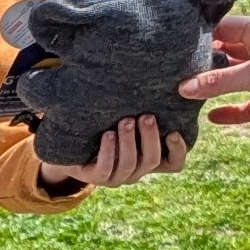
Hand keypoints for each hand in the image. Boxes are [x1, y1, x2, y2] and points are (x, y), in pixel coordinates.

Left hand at [40, 113, 187, 192]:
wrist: (71, 143)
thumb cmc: (105, 123)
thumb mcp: (125, 115)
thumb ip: (140, 106)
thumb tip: (154, 72)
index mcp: (148, 157)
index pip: (174, 164)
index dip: (178, 150)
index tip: (173, 131)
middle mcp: (136, 170)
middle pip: (152, 161)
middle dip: (151, 138)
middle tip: (146, 117)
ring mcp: (117, 176)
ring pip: (130, 164)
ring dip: (129, 142)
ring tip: (125, 121)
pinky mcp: (97, 177)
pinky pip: (106, 168)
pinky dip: (109, 151)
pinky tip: (108, 135)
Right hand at [179, 11, 249, 130]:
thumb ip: (219, 81)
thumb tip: (184, 88)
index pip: (228, 27)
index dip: (207, 32)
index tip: (182, 40)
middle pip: (230, 54)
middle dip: (208, 61)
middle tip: (181, 66)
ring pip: (237, 81)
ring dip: (217, 86)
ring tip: (191, 89)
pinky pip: (248, 106)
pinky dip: (233, 111)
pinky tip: (213, 117)